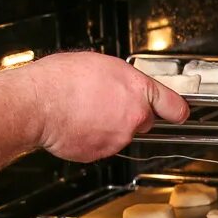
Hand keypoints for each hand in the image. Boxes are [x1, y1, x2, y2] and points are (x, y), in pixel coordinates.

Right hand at [12, 52, 188, 161]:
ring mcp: (118, 138)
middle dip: (131, 116)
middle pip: (144, 121)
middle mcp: (133, 115)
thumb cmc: (60, 80)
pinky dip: (93, 138)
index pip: (173, 104)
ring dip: (109, 126)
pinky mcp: (101, 153)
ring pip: (121, 134)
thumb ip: (120, 79)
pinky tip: (78, 123)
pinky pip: (102, 146)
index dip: (177, 110)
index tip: (180, 113)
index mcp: (136, 88)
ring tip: (85, 111)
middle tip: (107, 105)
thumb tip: (120, 84)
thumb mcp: (99, 64)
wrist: (37, 104)